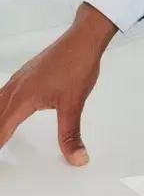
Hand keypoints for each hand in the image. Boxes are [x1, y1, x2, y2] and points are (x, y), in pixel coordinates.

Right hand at [0, 3, 116, 164]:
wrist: (84, 38)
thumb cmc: (77, 64)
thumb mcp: (73, 104)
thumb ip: (71, 134)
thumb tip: (76, 157)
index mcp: (23, 99)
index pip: (1, 130)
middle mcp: (16, 88)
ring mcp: (20, 78)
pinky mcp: (26, 73)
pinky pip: (4, 93)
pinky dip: (0, 106)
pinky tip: (4, 108)